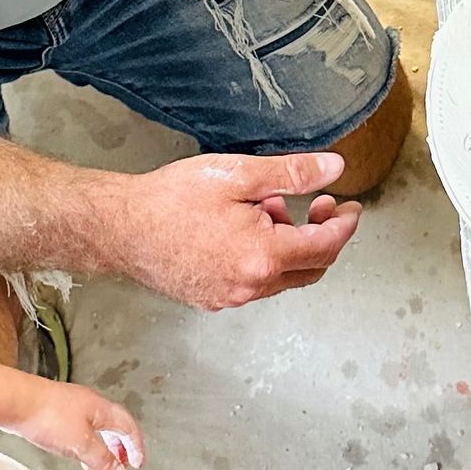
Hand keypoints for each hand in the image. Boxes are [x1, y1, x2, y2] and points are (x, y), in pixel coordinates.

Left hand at [5, 380, 144, 469]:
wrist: (13, 401)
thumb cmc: (46, 416)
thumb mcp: (80, 444)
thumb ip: (101, 459)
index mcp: (100, 408)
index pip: (128, 426)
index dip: (136, 446)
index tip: (138, 463)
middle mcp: (88, 403)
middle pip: (113, 424)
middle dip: (120, 446)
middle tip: (122, 464)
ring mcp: (69, 405)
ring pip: (95, 426)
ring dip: (102, 445)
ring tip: (98, 462)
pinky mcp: (53, 410)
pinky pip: (77, 427)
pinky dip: (84, 441)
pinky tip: (73, 451)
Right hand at [105, 153, 361, 308]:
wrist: (119, 227)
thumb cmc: (170, 199)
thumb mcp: (238, 175)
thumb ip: (292, 173)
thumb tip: (334, 168)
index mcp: (263, 256)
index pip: (326, 246)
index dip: (345, 225)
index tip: (350, 208)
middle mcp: (251, 285)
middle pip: (311, 269)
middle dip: (322, 236)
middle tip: (319, 205)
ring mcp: (231, 298)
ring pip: (282, 277)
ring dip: (288, 245)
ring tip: (265, 209)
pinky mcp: (213, 300)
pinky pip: (255, 284)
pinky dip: (263, 259)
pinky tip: (243, 230)